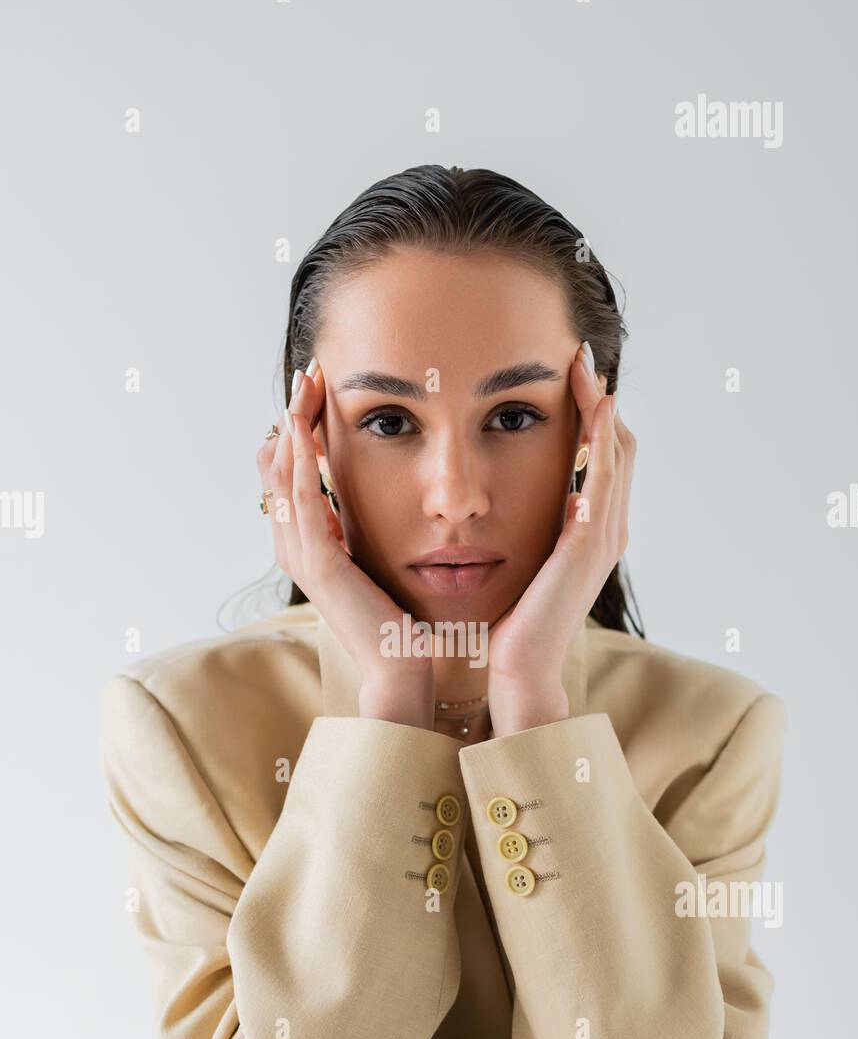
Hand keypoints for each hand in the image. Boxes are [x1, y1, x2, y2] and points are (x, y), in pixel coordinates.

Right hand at [256, 362, 434, 726]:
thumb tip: (358, 499)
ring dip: (294, 424)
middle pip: (276, 465)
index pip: (286, 474)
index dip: (295, 429)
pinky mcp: (321, 564)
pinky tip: (309, 429)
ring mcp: (301, 556)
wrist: (400, 666)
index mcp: (303, 545)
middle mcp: (292, 547)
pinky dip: (303, 461)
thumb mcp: (371, 561)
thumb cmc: (394, 619)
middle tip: (307, 372)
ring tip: (305, 383)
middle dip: (291, 415)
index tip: (315, 391)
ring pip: (283, 475)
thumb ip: (356, 532)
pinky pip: (304, 501)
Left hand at [485, 347, 636, 733]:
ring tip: (585, 366)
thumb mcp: (520, 563)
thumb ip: (527, 530)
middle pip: (617, 446)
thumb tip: (507, 496)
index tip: (569, 374)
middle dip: (601, 398)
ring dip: (602, 406)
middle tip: (580, 353)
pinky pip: (602, 478)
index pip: (602, 458)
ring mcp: (604, 537)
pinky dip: (601, 439)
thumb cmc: (509, 624)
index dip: (592, 414)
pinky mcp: (589, 544)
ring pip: (616, 454)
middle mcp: (608, 530)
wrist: (517, 670)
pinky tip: (594, 406)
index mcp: (591, 533)